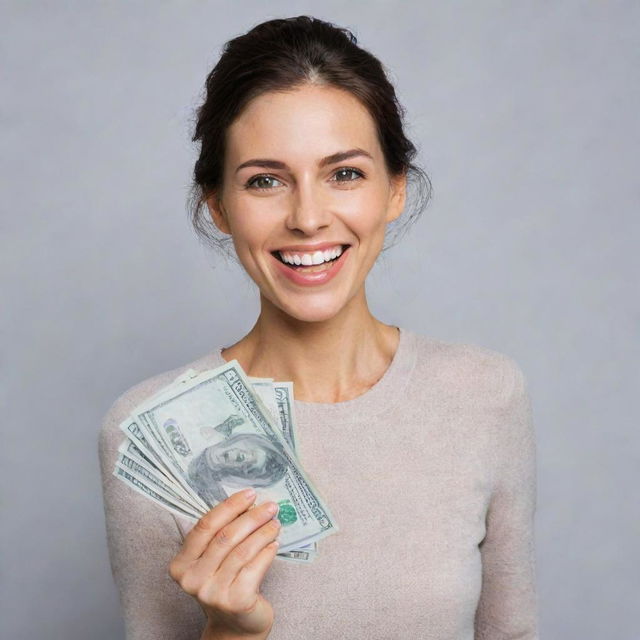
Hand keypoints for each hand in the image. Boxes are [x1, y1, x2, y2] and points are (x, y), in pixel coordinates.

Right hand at [169, 488, 280, 638]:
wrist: (235, 625)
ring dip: (263, 533)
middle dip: (251, 517)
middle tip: (270, 506)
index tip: (250, 494)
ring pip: (242, 551)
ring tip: (275, 523)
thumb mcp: (214, 560)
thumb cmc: (225, 583)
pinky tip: (275, 544)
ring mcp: (212, 593)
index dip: (229, 507)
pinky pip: (254, 568)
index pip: (205, 526)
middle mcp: (192, 580)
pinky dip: (267, 552)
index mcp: (181, 564)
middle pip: (225, 537)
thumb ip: (221, 534)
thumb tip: (249, 503)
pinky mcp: (235, 602)